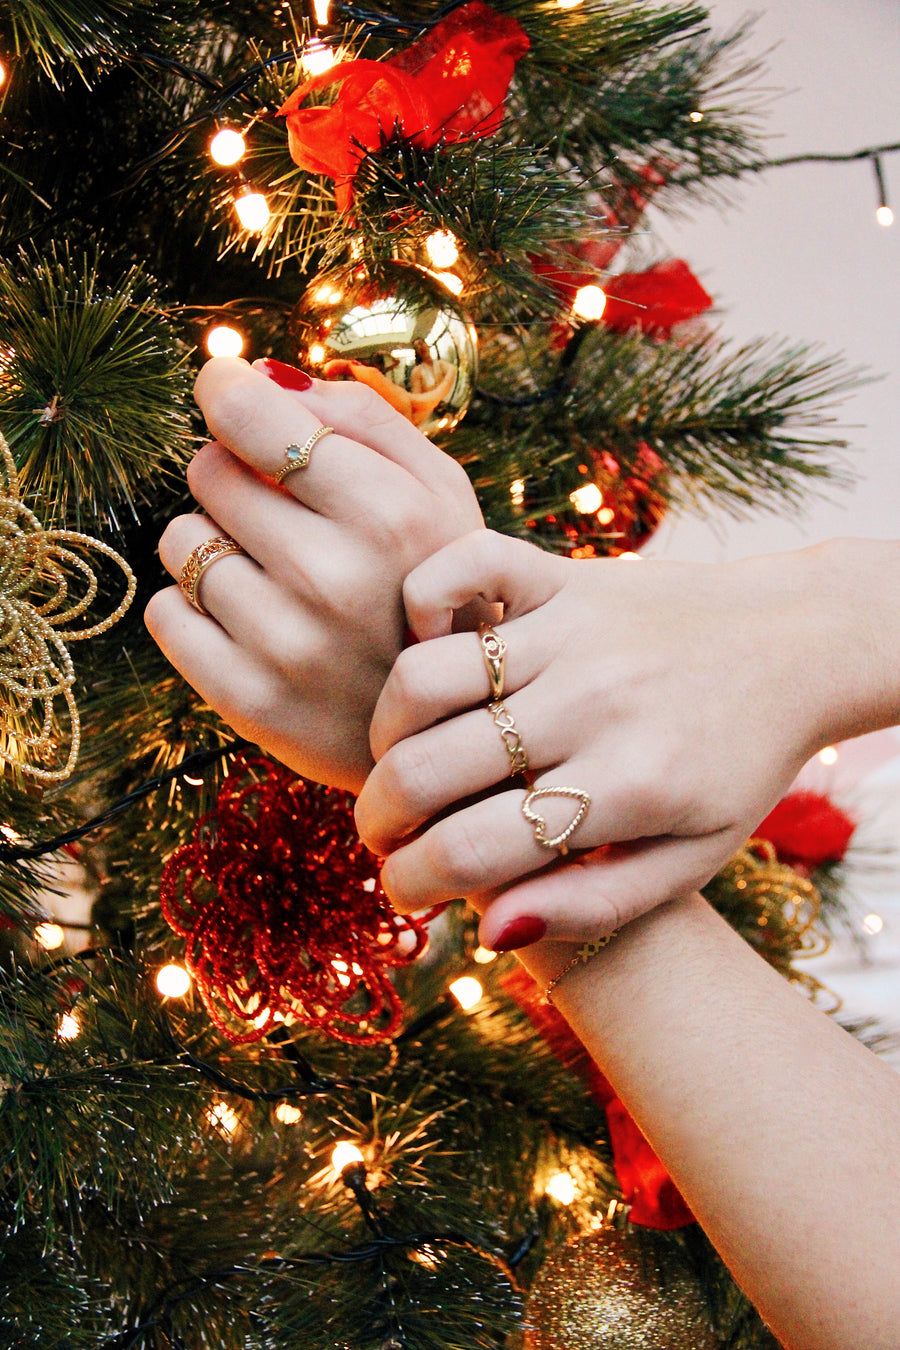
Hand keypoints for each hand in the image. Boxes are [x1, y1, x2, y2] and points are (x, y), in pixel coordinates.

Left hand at [144, 358, 484, 792]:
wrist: (451, 730)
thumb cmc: (442, 593)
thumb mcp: (442, 496)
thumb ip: (366, 419)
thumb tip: (260, 375)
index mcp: (389, 515)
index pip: (251, 418)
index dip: (226, 392)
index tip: (226, 391)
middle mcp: (333, 578)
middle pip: (208, 472)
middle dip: (237, 479)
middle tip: (286, 519)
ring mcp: (285, 644)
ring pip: (180, 541)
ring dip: (214, 545)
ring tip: (276, 579)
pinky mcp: (246, 699)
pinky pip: (164, 612)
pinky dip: (193, 608)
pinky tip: (250, 622)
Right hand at [355, 529, 880, 946]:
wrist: (795, 646)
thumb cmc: (738, 765)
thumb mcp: (691, 857)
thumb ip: (592, 902)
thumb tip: (487, 930)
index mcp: (627, 787)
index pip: (472, 850)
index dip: (412, 882)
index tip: (401, 891)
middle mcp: (591, 704)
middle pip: (426, 769)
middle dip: (380, 819)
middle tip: (384, 834)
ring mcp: (572, 632)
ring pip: (421, 678)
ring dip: (384, 733)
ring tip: (399, 760)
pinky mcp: (562, 576)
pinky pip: (460, 568)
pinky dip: (420, 601)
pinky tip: (428, 649)